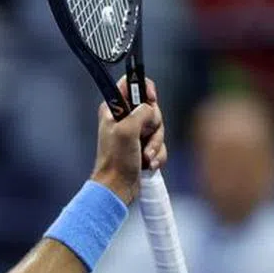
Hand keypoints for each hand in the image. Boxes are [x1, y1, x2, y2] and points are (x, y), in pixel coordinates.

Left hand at [90, 77, 167, 204]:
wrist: (117, 187)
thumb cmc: (116, 160)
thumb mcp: (127, 130)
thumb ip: (141, 112)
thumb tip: (150, 109)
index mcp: (113, 110)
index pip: (130, 85)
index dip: (144, 88)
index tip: (151, 99)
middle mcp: (124, 119)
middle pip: (152, 109)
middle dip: (154, 126)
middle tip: (144, 137)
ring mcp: (134, 134)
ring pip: (158, 128)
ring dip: (155, 144)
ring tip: (145, 157)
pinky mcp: (142, 147)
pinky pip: (160, 144)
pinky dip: (157, 155)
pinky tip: (148, 164)